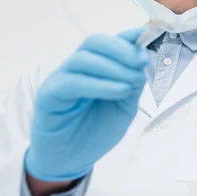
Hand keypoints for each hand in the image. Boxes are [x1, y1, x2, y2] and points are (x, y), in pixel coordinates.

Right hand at [25, 28, 148, 181]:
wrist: (73, 160)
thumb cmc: (97, 130)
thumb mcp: (125, 106)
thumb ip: (133, 82)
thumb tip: (143, 58)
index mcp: (95, 67)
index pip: (109, 42)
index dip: (128, 36)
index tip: (147, 35)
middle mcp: (76, 68)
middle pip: (94, 42)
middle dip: (121, 48)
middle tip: (141, 62)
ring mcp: (60, 79)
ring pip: (84, 59)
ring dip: (114, 67)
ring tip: (133, 82)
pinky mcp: (49, 96)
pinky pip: (72, 82)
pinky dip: (100, 84)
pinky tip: (120, 91)